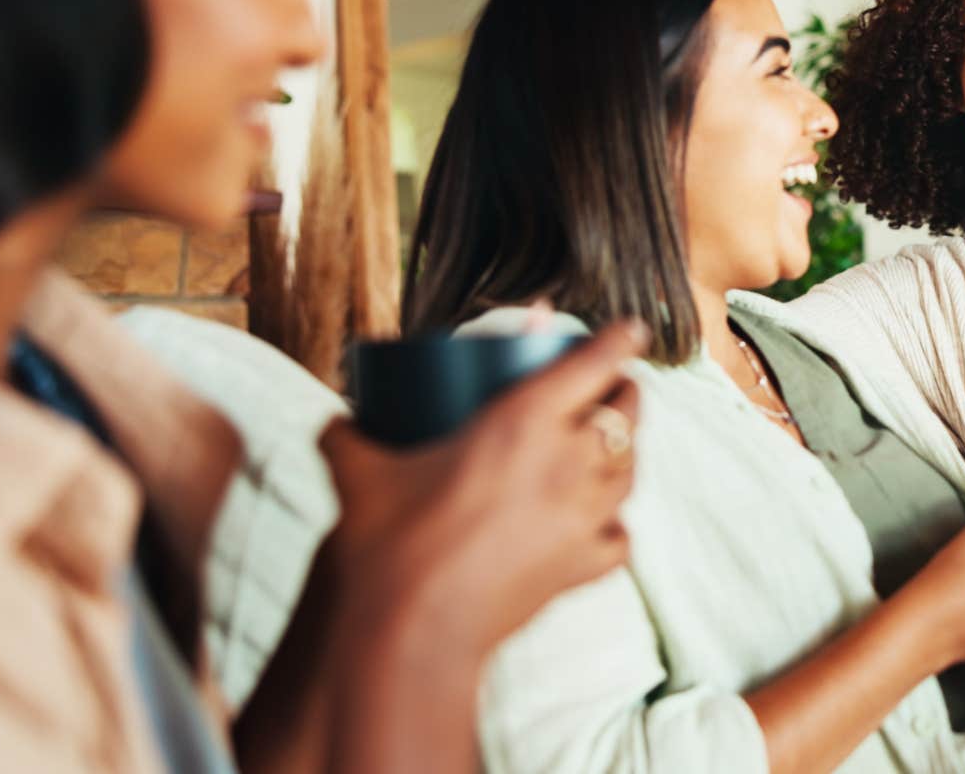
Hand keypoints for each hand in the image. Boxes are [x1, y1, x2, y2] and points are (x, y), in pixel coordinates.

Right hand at [321, 320, 647, 656]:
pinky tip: (602, 522)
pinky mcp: (583, 567)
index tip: (631, 331)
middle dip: (627, 391)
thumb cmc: (387, 545)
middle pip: (626, 412)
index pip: (593, 364)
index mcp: (525, 420)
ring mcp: (584, 517)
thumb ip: (344, 436)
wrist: (411, 633)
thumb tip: (333, 420)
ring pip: (630, 470)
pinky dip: (615, 524)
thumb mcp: (357, 474)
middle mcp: (569, 461)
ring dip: (627, 450)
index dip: (619, 341)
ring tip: (613, 443)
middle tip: (616, 385)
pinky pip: (619, 537)